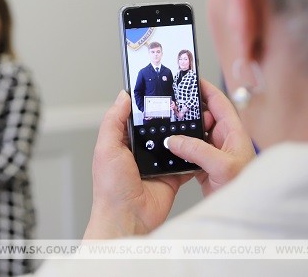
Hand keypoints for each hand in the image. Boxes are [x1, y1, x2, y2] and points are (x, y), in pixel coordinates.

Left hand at [83, 91, 194, 239]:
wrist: (127, 218)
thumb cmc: (111, 189)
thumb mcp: (106, 149)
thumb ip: (113, 121)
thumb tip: (123, 96)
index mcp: (123, 142)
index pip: (136, 116)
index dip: (146, 104)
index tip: (160, 88)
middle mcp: (140, 151)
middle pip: (158, 127)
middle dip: (170, 116)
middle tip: (184, 101)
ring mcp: (157, 163)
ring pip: (174, 141)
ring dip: (184, 133)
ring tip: (196, 117)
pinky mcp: (172, 175)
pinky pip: (186, 161)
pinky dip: (193, 154)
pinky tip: (201, 142)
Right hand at [165, 78, 254, 195]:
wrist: (244, 211)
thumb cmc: (246, 188)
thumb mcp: (222, 166)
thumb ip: (197, 150)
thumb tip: (175, 140)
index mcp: (234, 133)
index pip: (219, 103)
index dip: (206, 89)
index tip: (190, 79)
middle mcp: (224, 141)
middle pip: (203, 117)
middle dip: (188, 109)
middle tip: (171, 102)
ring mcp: (213, 154)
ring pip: (194, 135)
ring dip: (181, 130)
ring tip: (166, 122)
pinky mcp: (204, 167)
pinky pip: (188, 151)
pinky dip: (178, 148)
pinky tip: (168, 147)